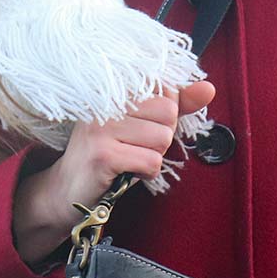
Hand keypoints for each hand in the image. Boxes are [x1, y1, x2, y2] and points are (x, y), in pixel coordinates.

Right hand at [12, 80, 215, 264]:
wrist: (68, 189)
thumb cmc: (110, 153)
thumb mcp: (142, 125)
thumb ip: (175, 105)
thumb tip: (208, 89)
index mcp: (115, 88)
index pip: (166, 88)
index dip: (167, 113)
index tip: (143, 126)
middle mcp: (105, 101)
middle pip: (168, 113)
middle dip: (161, 137)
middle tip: (135, 147)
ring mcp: (102, 127)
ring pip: (162, 138)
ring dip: (152, 156)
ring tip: (129, 159)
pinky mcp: (104, 155)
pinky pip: (152, 162)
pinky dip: (146, 173)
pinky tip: (128, 172)